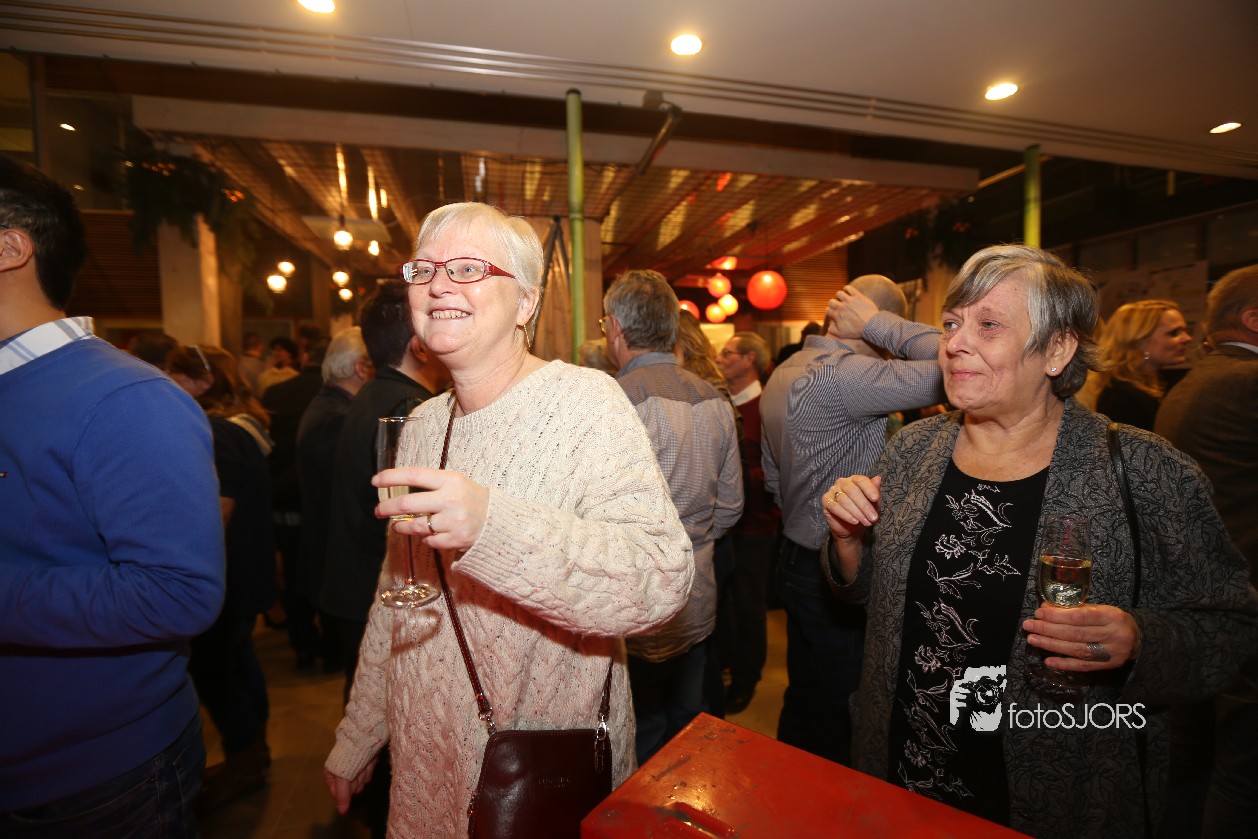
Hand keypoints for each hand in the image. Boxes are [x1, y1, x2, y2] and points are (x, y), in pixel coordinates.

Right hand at [324, 757, 376, 814]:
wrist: (365, 734)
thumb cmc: (350, 754)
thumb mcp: (343, 776)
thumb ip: (342, 794)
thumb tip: (342, 812)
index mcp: (331, 775)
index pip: (338, 794)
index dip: (346, 789)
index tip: (350, 779)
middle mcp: (342, 774)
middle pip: (352, 789)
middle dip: (356, 780)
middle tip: (357, 768)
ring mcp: (354, 770)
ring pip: (361, 783)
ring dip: (364, 773)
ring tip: (363, 761)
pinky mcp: (365, 766)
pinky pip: (368, 775)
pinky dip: (370, 769)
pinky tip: (369, 760)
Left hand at [374, 467, 490, 551]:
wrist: (496, 520)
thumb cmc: (469, 498)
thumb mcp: (454, 482)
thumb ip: (430, 483)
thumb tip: (397, 487)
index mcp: (450, 480)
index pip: (414, 475)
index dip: (392, 477)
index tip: (376, 481)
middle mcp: (450, 500)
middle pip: (408, 503)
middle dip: (387, 507)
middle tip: (378, 510)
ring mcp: (453, 521)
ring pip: (416, 526)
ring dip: (402, 527)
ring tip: (397, 525)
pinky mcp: (455, 539)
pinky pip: (429, 541)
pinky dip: (426, 538)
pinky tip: (429, 534)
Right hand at [821, 475, 881, 581]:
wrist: (854, 531)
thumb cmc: (866, 515)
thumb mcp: (874, 506)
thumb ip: (875, 492)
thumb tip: (879, 477)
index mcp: (854, 480)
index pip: (861, 479)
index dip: (869, 488)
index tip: (877, 499)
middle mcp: (841, 483)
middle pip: (852, 490)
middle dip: (864, 505)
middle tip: (874, 519)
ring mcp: (832, 493)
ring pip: (844, 499)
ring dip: (857, 511)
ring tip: (867, 523)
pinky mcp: (826, 504)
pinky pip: (834, 507)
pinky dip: (845, 514)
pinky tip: (854, 522)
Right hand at [825, 286, 877, 339]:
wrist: (871, 325)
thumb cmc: (857, 331)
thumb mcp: (841, 334)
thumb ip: (832, 330)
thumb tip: (829, 324)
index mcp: (837, 315)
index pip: (828, 310)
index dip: (830, 312)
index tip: (834, 313)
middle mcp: (841, 306)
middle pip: (831, 301)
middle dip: (833, 304)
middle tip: (838, 306)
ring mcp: (849, 300)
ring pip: (839, 293)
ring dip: (840, 296)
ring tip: (843, 299)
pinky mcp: (857, 296)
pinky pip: (849, 288)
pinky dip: (847, 289)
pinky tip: (848, 291)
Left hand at [1023, 603, 1140, 671]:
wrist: (1138, 639)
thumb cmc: (1113, 621)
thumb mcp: (1100, 609)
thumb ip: (1074, 609)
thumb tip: (1045, 608)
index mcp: (1112, 616)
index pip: (1081, 616)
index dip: (1058, 615)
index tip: (1039, 613)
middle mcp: (1113, 635)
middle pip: (1076, 633)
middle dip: (1048, 629)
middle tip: (1029, 625)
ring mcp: (1111, 653)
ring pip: (1077, 650)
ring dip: (1051, 645)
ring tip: (1033, 639)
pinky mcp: (1107, 666)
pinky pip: (1082, 666)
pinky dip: (1064, 664)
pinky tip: (1048, 660)